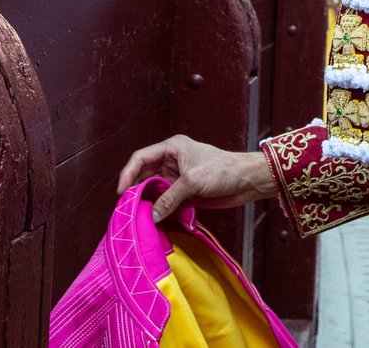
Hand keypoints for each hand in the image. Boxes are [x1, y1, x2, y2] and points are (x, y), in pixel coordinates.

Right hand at [117, 135, 277, 222]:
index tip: (122, 192)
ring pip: (154, 190)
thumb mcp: (192, 181)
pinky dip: (160, 209)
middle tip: (127, 209)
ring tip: (138, 217)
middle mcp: (171, 161)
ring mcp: (177, 177)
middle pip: (144, 175)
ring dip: (147, 202)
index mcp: (171, 148)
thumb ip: (169, 198)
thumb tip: (151, 215)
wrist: (246, 181)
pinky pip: (165, 201)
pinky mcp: (184, 192)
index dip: (128, 173)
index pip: (141, 158)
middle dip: (136, 191)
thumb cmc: (222, 171)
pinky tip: (154, 220)